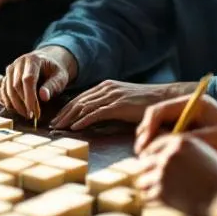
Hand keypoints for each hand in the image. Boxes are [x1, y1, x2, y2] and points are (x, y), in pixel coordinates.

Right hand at [0, 46, 76, 119]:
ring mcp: (10, 70)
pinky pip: (2, 91)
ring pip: (7, 89)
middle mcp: (18, 63)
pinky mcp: (6, 77)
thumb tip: (43, 97)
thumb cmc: (54, 71)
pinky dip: (7, 102)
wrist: (47, 62)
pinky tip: (16, 109)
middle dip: (22, 103)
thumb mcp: (60, 77)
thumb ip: (53, 85)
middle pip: (15, 85)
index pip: (28, 79)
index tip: (34, 112)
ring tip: (25, 114)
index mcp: (33, 60)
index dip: (30, 97)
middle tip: (31, 116)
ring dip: (14, 105)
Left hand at [50, 80, 197, 130]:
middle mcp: (106, 88)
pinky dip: (83, 120)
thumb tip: (95, 118)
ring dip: (68, 119)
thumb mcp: (123, 101)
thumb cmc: (146, 103)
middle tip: (51, 125)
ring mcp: (112, 96)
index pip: (80, 98)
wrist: (165, 98)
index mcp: (106, 86)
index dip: (66, 109)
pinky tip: (74, 128)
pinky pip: (96, 113)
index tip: (56, 119)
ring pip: (84, 107)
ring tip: (58, 128)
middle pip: (78, 102)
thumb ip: (109, 106)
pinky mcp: (119, 105)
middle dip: (63, 114)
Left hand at [134, 134, 216, 215]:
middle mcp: (169, 155)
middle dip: (146, 171)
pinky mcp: (161, 192)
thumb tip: (166, 154)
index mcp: (180, 142)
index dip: (151, 155)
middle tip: (149, 179)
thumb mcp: (204, 154)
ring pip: (142, 180)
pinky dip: (152, 199)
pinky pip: (147, 195)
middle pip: (144, 161)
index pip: (154, 145)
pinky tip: (159, 201)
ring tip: (154, 191)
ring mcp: (163, 173)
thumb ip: (184, 151)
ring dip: (148, 186)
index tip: (150, 163)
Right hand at [135, 94, 216, 163]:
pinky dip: (162, 145)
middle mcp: (187, 107)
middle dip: (146, 135)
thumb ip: (184, 141)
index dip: (147, 127)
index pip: (159, 110)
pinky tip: (160, 159)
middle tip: (141, 154)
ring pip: (160, 127)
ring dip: (152, 141)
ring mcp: (187, 118)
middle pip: (155, 118)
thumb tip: (157, 147)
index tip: (144, 145)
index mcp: (193, 103)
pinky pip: (169, 135)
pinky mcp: (190, 129)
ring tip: (148, 159)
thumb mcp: (211, 141)